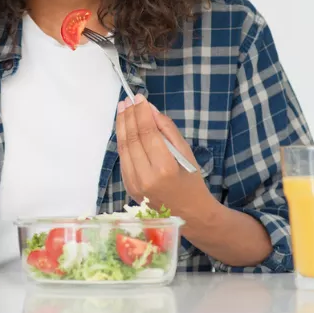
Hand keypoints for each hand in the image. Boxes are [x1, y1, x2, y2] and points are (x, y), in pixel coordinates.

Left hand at [116, 93, 211, 214]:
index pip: (147, 133)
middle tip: (127, 100)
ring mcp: (134, 184)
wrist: (189, 214)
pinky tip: (123, 128)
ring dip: (121, 126)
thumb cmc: (192, 182)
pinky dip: (122, 141)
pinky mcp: (128, 186)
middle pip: (132, 139)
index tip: (139, 98)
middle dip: (128, 116)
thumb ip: (167, 130)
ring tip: (122, 109)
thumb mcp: (186, 153)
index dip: (141, 113)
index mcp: (165, 168)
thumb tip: (150, 109)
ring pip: (123, 148)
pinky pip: (123, 158)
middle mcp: (146, 177)